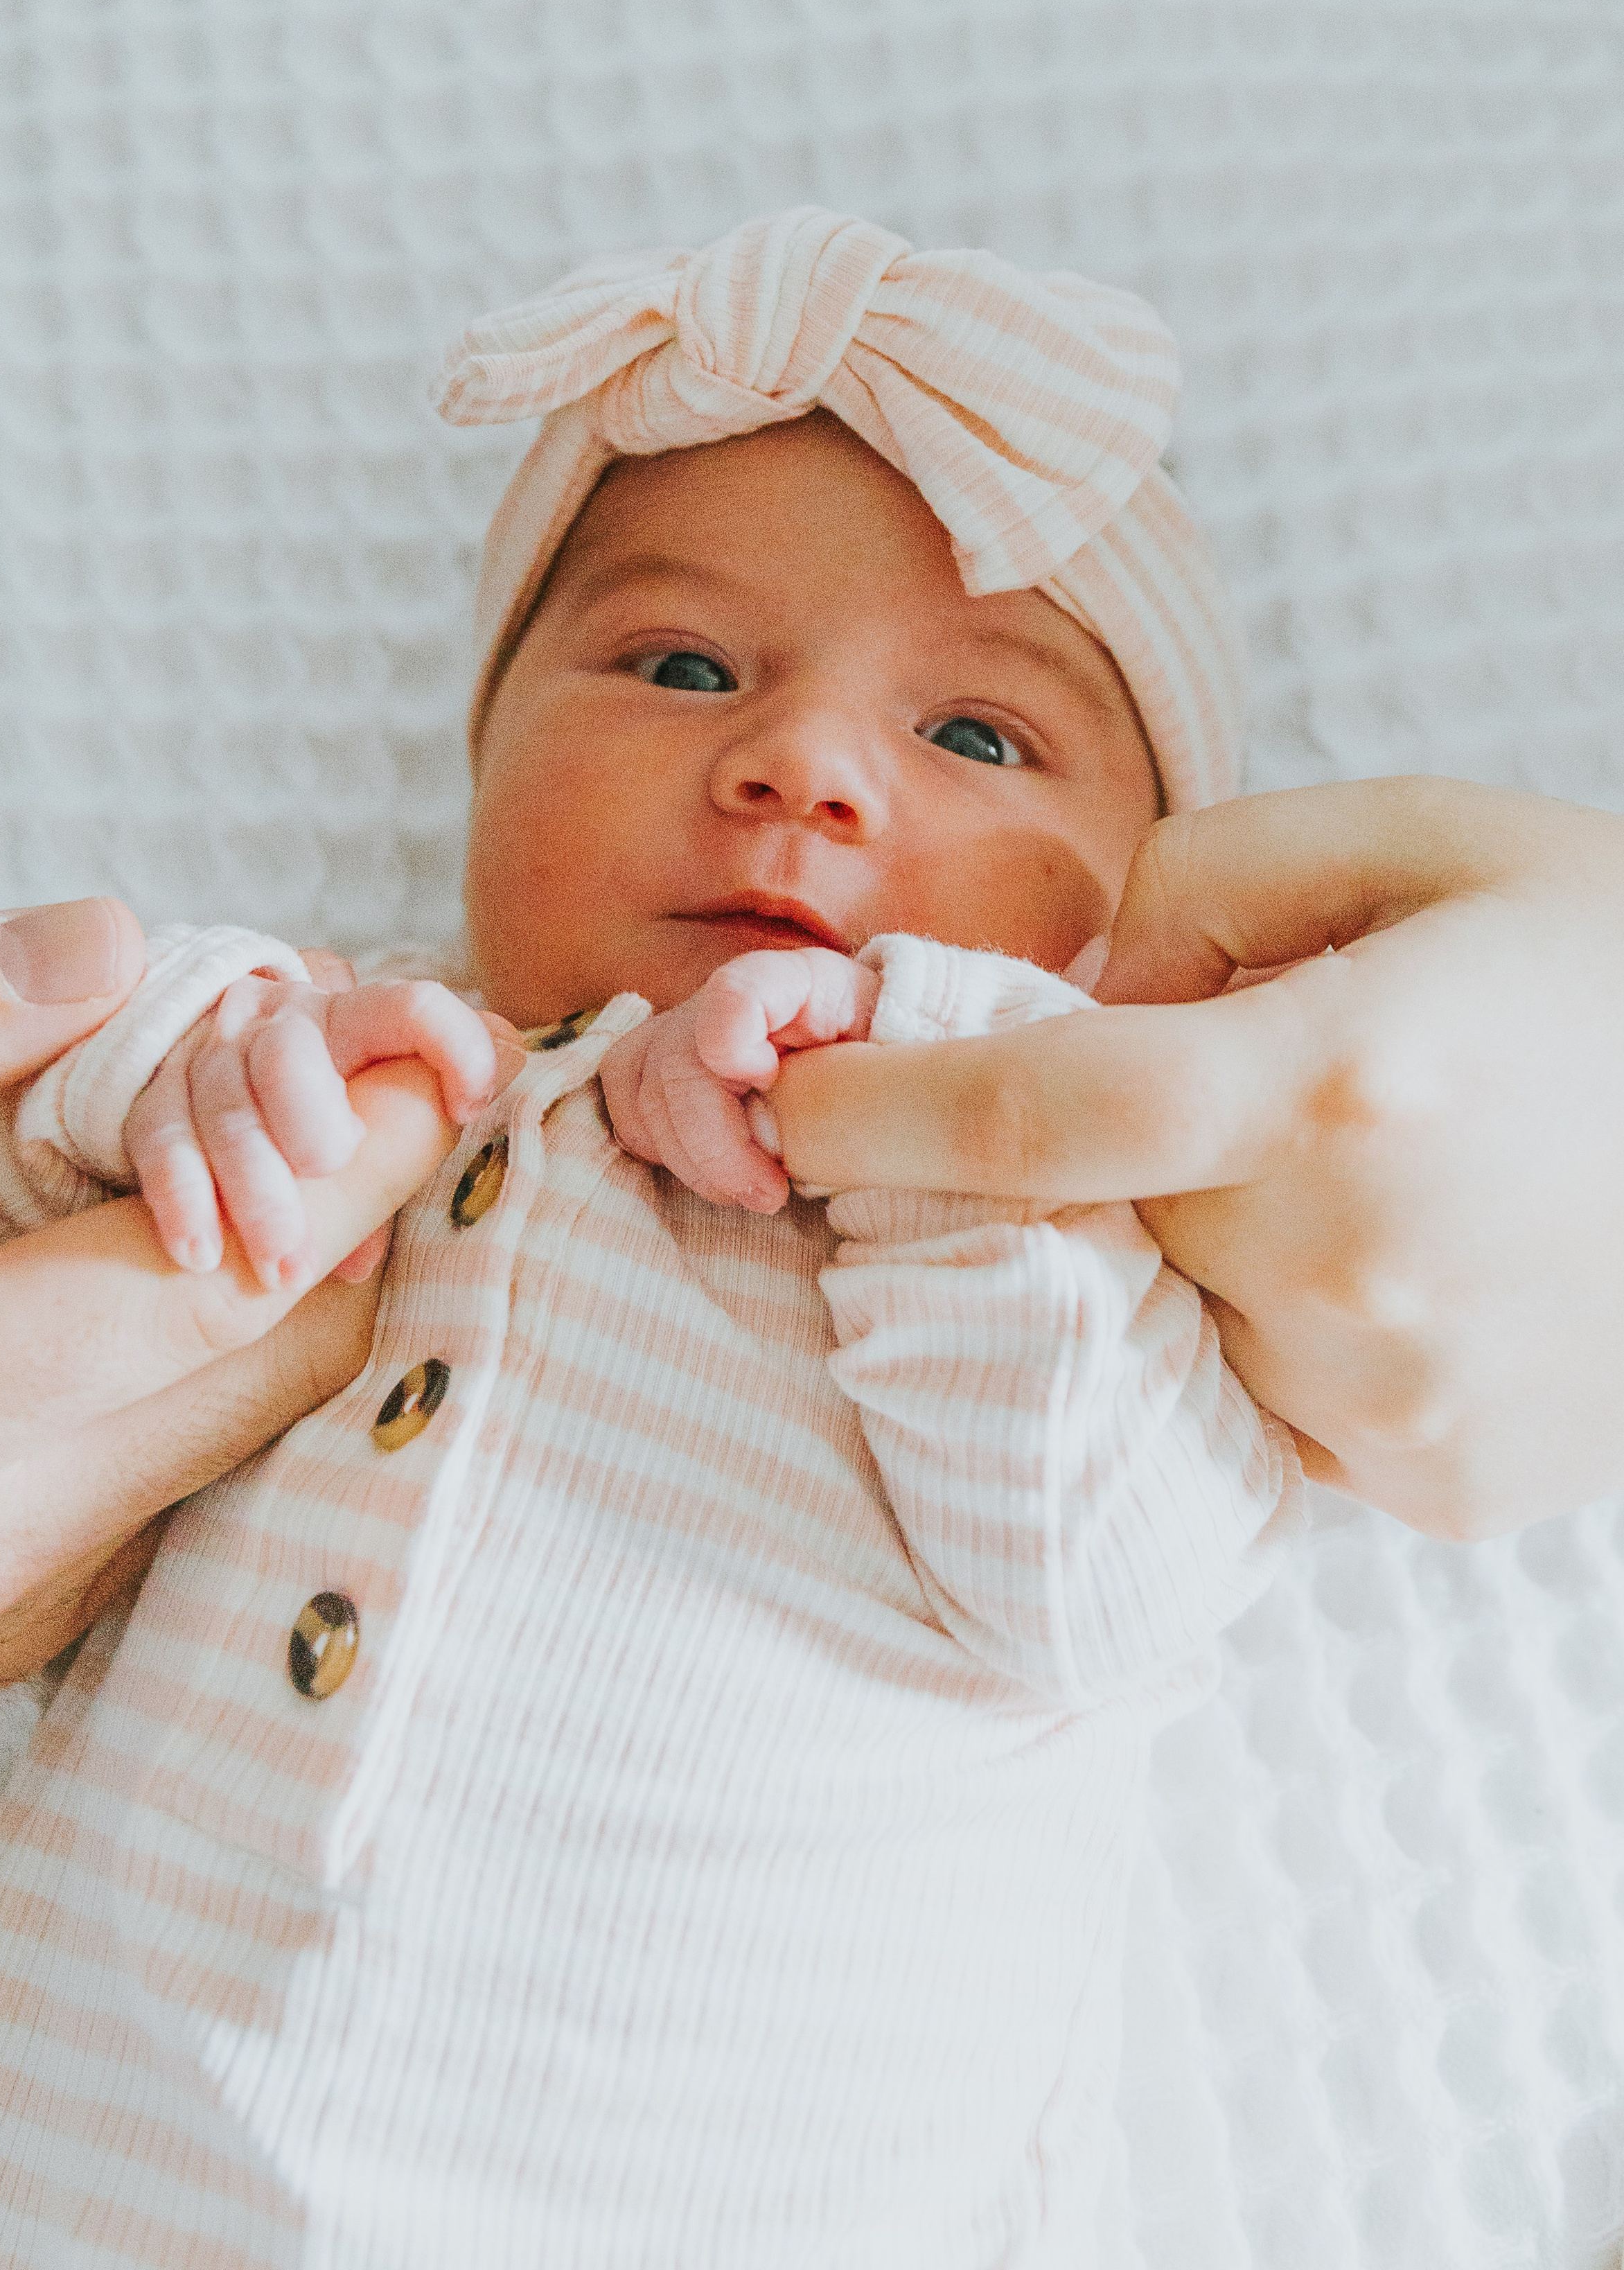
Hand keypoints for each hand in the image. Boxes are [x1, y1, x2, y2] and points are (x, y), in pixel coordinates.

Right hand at [0, 900, 450, 1696]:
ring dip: (286, 1284)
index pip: (235, 1282)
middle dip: (349, 1205)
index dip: (364, 1154)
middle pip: (278, 1362)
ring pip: (247, 1429)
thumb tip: (99, 945)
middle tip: (364, 1066)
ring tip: (274, 1144)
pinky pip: (176, 1479)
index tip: (433, 1046)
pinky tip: (169, 1260)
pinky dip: (205, 1360)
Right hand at [123, 970, 522, 1288]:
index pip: (409, 1009)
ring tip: (281, 1268)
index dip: (451, 1047)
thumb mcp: (387, 1116)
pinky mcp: (157, 1095)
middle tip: (331, 1171)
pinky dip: (182, 1198)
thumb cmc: (332, 1128)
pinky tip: (201, 1255)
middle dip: (312, 1120)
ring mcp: (212, 1053)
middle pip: (291, 1055)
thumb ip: (434, 1104)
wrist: (232, 1117)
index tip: (473, 1104)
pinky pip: (159, 1135)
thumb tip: (511, 1069)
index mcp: (353, 1017)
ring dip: (254, 1192)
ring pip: (225, 1105)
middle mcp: (280, 1019)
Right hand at [602, 948, 877, 1209]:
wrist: (867, 1055)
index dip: (732, 1045)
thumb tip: (788, 1131)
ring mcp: (685, 1030)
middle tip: (768, 1194)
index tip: (768, 1083)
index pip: (734, 995)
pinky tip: (706, 1169)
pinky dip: (658, 1147)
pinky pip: (626, 1105)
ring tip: (748, 1190)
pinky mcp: (661, 1065)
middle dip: (716, 1147)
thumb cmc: (879, 1059)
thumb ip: (855, 1075)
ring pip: (645, 1094)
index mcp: (788, 982)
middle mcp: (723, 999)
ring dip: (693, 1160)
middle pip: (678, 1066)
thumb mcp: (890, 1058)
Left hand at [763, 780, 1623, 1536]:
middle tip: (1185, 1091)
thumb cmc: (1609, 959)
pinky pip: (1269, 1409)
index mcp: (1345, 1081)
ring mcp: (1398, 1404)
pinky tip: (1392, 1258)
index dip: (880, 1109)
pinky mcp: (1440, 1490)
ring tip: (1342, 1168)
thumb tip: (1068, 981)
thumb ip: (1204, 873)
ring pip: (1177, 1325)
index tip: (784, 1099)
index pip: (1038, 1115)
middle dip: (1079, 1160)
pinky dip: (1278, 1332)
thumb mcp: (1418, 836)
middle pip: (1097, 1220)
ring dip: (1194, 1247)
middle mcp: (1356, 1265)